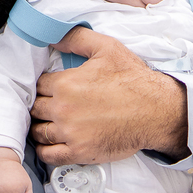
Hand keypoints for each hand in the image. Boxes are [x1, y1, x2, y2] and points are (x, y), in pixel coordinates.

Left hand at [30, 28, 189, 165]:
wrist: (156, 110)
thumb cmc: (134, 79)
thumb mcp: (107, 48)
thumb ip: (76, 38)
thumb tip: (51, 37)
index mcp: (66, 84)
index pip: (39, 85)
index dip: (45, 86)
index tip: (52, 90)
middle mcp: (64, 109)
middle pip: (36, 109)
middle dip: (42, 106)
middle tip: (53, 106)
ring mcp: (71, 133)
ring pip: (39, 132)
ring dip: (42, 127)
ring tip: (52, 124)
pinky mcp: (80, 152)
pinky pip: (49, 155)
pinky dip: (46, 150)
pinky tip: (53, 144)